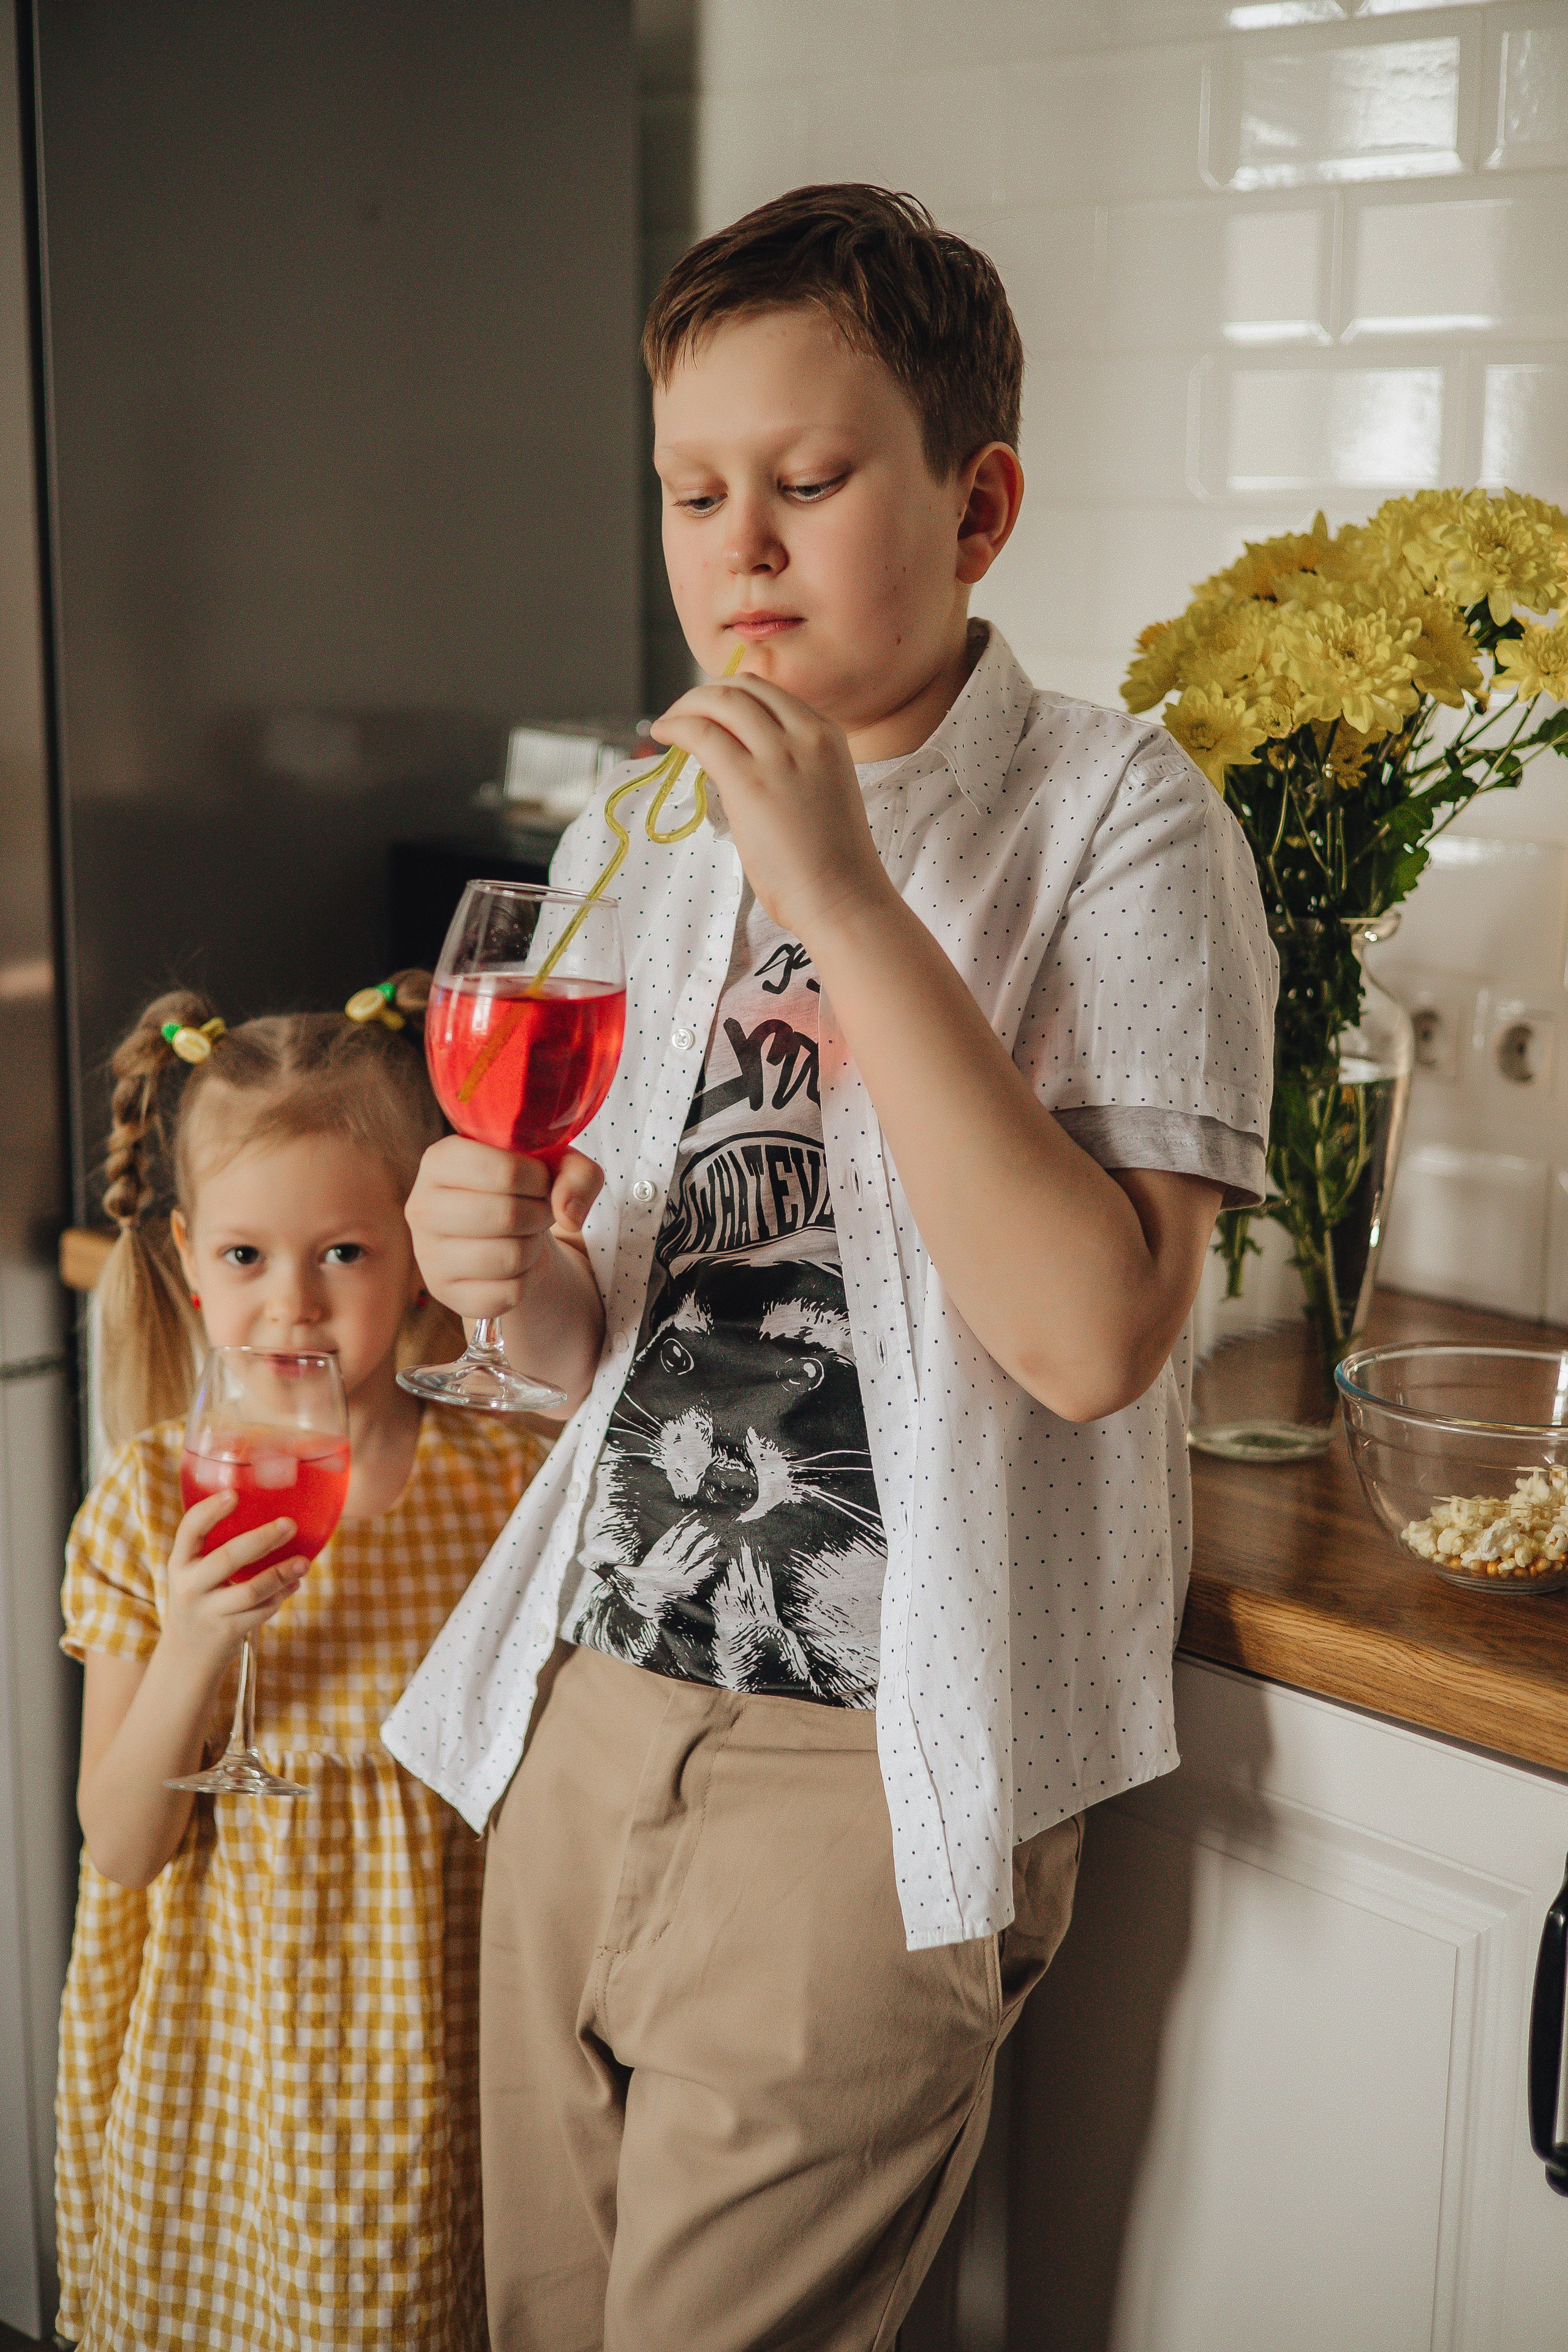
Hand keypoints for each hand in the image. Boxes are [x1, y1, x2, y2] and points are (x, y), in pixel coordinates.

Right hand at [162, 1492, 305, 1672]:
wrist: (186, 1656)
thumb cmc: (200, 1599)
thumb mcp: (196, 1573)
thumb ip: (217, 1549)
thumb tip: (271, 1515)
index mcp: (180, 1562)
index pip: (189, 1529)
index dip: (210, 1510)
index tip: (234, 1493)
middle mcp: (189, 1586)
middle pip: (228, 1557)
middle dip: (263, 1539)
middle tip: (290, 1524)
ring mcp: (207, 1611)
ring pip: (251, 1589)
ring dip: (282, 1573)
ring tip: (303, 1562)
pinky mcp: (226, 1631)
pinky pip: (261, 1611)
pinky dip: (281, 1596)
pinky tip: (293, 1584)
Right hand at [405, 1136, 603, 1320]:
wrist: (499, 1228)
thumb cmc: (523, 1188)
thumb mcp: (556, 1165)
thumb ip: (577, 1174)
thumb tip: (569, 1215)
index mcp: (440, 1160)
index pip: (504, 1171)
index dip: (539, 1180)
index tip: (540, 1182)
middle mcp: (423, 1206)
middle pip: (507, 1216)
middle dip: (540, 1214)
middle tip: (540, 1211)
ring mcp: (428, 1254)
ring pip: (509, 1257)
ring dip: (535, 1247)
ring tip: (528, 1235)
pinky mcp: (445, 1292)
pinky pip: (508, 1293)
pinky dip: (529, 1278)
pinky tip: (519, 1264)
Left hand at [650, 675, 891, 941]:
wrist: (844, 897)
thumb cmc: (833, 863)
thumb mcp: (822, 791)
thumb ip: (792, 768)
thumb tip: (744, 763)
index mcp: (827, 735)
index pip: (770, 693)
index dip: (731, 696)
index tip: (710, 713)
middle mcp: (806, 734)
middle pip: (743, 688)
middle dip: (704, 695)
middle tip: (682, 716)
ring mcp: (779, 755)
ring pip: (721, 702)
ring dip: (685, 707)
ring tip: (667, 725)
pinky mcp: (749, 781)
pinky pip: (703, 734)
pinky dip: (676, 726)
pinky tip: (663, 735)